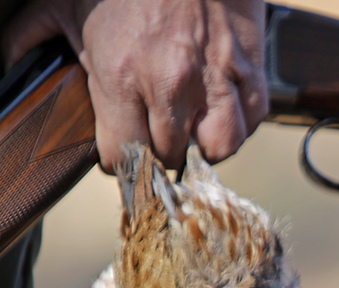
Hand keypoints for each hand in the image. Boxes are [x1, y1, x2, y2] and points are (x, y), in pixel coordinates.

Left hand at [0, 0, 267, 171]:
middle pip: (169, 156)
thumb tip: (6, 62)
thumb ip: (29, 37)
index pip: (123, 156)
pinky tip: (223, 110)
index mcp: (121, 76)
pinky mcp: (250, 67)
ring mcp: (215, 78)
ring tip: (195, 132)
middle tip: (156, 135)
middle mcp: (170, 85)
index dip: (121, 159)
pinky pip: (252, 119)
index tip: (123, 150)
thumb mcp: (63, 4)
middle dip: (160, 151)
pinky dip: (241, 122)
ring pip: (219, 147)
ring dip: (206, 145)